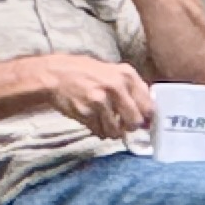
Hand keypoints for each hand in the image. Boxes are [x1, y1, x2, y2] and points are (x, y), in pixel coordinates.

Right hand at [24, 51, 152, 140]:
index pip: (148, 105)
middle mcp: (116, 86)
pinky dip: (98, 130)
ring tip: (104, 120)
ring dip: (112, 131)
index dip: (147, 117)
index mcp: (126, 75)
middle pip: (135, 121)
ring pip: (117, 131)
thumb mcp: (112, 72)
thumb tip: (149, 113)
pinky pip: (100, 132)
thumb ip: (131, 89)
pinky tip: (92, 119)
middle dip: (129, 127)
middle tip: (123, 124)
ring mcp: (100, 100)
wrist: (55, 74)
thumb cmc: (85, 73)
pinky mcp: (87, 113)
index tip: (143, 122)